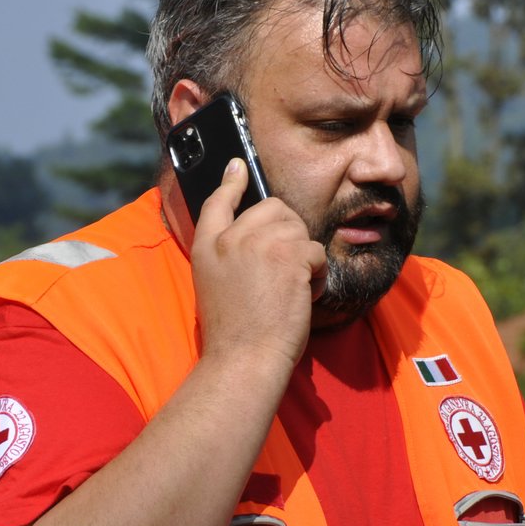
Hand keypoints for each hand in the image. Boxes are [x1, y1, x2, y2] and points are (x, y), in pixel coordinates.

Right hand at [191, 160, 326, 374]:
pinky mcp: (288, 255)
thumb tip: (257, 230)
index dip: (231, 183)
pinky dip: (318, 276)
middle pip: (273, 209)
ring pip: (299, 229)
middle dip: (288, 234)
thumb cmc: (234, 332)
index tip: (238, 167)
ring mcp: (259, 244)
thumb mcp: (214, 284)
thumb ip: (228, 252)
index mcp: (206, 247)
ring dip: (304, 258)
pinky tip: (303, 297)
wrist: (244, 358)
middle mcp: (230, 239)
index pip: (217, 202)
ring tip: (291, 289)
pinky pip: (315, 252)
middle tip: (283, 272)